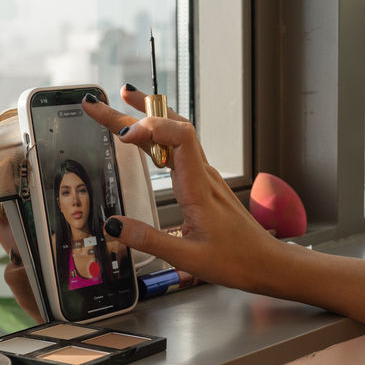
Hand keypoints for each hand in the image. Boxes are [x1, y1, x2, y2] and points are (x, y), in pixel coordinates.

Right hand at [82, 85, 283, 293]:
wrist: (265, 261)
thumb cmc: (235, 259)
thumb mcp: (188, 257)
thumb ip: (149, 240)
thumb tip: (114, 225)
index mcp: (199, 187)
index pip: (179, 137)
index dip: (151, 127)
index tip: (123, 136)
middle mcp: (202, 173)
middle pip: (169, 128)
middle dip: (132, 113)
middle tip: (99, 104)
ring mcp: (203, 174)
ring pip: (173, 133)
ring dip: (146, 116)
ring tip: (120, 102)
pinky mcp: (201, 180)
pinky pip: (177, 147)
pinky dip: (156, 135)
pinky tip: (143, 136)